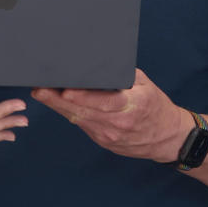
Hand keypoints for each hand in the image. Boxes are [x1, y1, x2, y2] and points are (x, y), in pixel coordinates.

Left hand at [31, 69, 190, 162]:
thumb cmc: (155, 105)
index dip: (83, 97)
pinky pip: (82, 125)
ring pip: (79, 120)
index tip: (65, 90)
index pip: (104, 102)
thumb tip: (95, 64)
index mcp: (133, 105)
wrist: (168, 137)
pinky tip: (57, 103)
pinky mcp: (104, 142)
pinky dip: (69, 114)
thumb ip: (120, 75)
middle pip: (84, 112)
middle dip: (58, 100)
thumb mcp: (144, 84)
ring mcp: (110, 135)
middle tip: (39, 89)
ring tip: (41, 93)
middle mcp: (120, 123)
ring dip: (58, 106)